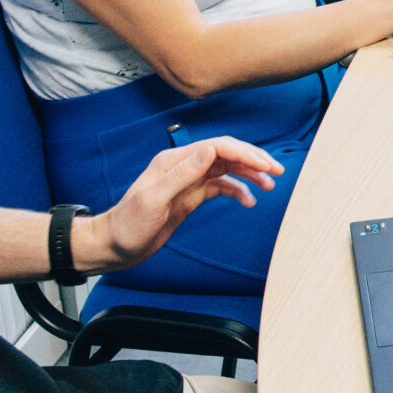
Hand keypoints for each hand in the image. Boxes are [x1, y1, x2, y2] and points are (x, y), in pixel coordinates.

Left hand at [87, 136, 283, 272]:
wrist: (115, 246)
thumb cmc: (128, 224)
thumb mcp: (154, 199)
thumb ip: (183, 174)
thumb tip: (210, 151)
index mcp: (174, 161)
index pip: (217, 147)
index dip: (244, 153)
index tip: (265, 165)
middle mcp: (184, 167)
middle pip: (226, 155)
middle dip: (253, 160)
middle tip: (276, 171)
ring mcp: (188, 181)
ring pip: (226, 170)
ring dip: (249, 175)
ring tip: (269, 186)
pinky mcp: (191, 197)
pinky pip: (220, 187)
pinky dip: (237, 191)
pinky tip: (249, 201)